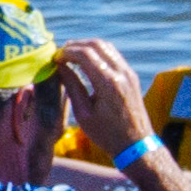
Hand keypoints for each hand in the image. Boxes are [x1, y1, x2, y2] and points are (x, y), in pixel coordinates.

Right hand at [53, 39, 150, 160]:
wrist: (134, 145)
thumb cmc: (106, 135)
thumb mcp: (84, 115)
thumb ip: (72, 87)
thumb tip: (61, 68)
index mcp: (107, 83)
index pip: (85, 55)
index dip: (68, 52)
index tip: (56, 57)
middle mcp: (120, 73)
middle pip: (96, 45)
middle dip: (77, 45)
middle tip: (62, 52)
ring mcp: (128, 72)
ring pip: (107, 47)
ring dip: (88, 47)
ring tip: (73, 54)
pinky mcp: (131, 75)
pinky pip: (113, 55)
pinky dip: (99, 53)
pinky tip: (88, 61)